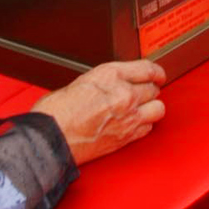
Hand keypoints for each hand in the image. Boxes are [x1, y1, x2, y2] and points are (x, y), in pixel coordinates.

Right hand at [32, 58, 168, 163]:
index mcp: (111, 75)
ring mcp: (128, 117)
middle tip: (143, 92)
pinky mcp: (126, 137)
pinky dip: (144, 125)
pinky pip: (148, 128)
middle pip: (154, 89)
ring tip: (142, 108)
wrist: (50, 139)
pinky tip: (134, 123)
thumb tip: (114, 85)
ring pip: (157, 108)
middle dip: (149, 90)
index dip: (156, 72)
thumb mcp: (81, 81)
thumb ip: (104, 81)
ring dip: (151, 107)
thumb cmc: (55, 112)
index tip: (157, 74)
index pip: (147, 69)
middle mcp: (124, 94)